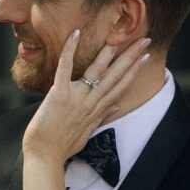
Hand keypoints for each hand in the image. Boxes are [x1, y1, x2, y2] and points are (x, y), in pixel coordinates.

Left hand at [23, 30, 149, 163]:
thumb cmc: (62, 146)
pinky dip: (70, 50)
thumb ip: (101, 117)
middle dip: (131, 57)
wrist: (44, 156)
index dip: (134, 71)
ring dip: (108, 53)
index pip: (120, 87)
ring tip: (118, 38)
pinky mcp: (59, 94)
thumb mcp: (87, 133)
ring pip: (96, 71)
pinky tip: (76, 34)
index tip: (145, 57)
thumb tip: (115, 107)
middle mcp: (91, 103)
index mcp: (97, 110)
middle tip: (145, 40)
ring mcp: (77, 98)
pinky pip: (65, 67)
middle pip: (115, 76)